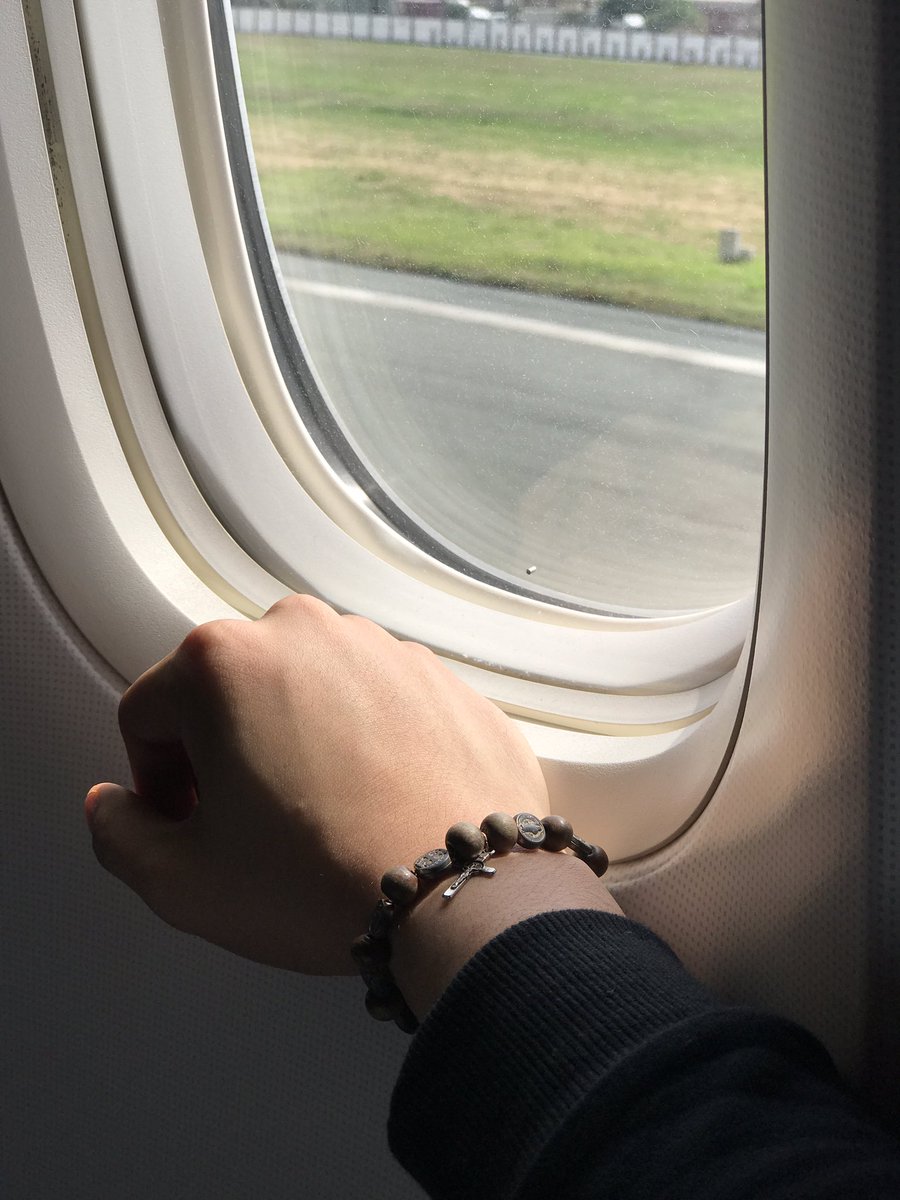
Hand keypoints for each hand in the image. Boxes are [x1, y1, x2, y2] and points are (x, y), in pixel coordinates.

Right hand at [85, 595, 548, 973]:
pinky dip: (364, 741)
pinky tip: (377, 801)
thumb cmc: (321, 879)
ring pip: (306, 692)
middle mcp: (303, 632)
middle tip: (253, 823)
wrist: (463, 888)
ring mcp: (381, 646)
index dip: (154, 778)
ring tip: (322, 816)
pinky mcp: (439, 674)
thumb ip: (119, 834)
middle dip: (226, 751)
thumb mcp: (183, 882)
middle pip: (229, 691)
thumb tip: (114, 806)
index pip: (149, 711)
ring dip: (297, 741)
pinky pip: (375, 701)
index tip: (186, 821)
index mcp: (223, 661)